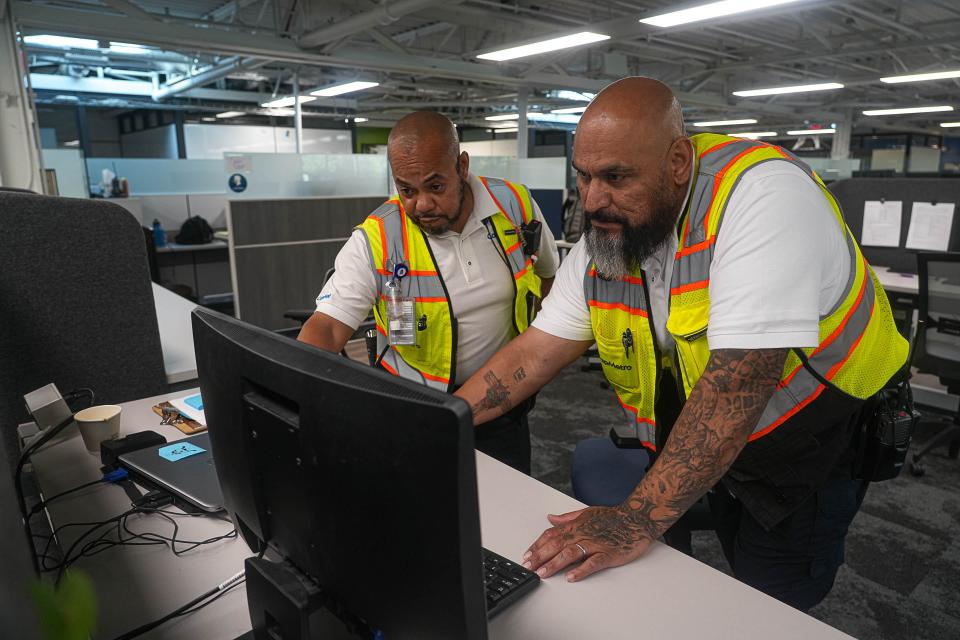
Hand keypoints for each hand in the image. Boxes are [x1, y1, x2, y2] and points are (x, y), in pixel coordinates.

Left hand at [521, 505, 656, 581]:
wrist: (636, 518)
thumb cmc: (613, 517)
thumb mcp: (586, 512)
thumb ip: (567, 518)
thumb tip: (550, 518)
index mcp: (576, 525)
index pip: (551, 535)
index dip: (537, 545)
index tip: (526, 555)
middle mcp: (582, 534)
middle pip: (556, 545)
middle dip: (540, 556)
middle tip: (528, 566)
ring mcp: (595, 544)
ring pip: (570, 554)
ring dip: (555, 564)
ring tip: (543, 573)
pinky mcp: (608, 554)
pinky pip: (593, 563)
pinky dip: (581, 570)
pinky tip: (571, 577)